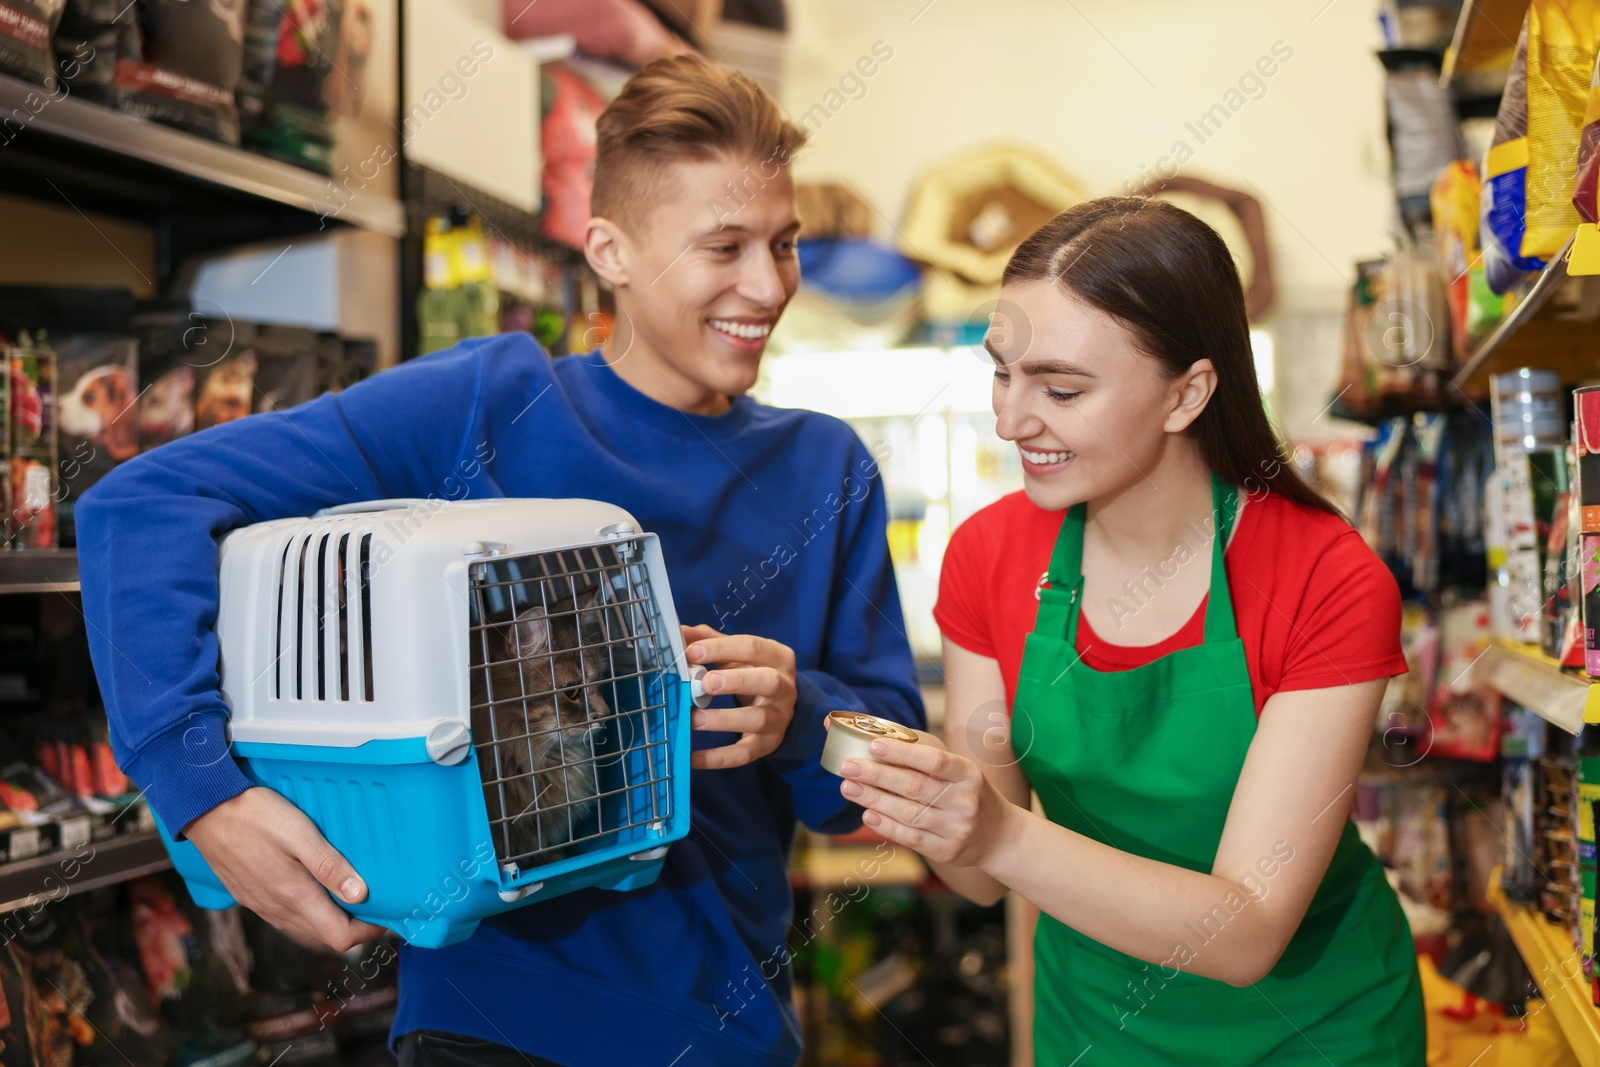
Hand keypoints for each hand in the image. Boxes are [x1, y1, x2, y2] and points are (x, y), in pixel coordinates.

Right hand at [184, 787, 385, 950]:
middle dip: (353, 926)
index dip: (367, 932)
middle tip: (375, 904)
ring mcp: (261, 906)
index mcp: (294, 897)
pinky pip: (286, 917)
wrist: (205, 811)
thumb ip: (330, 866)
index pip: (339, 937)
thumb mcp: (300, 834)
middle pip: (324, 936)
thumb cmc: (255, 817)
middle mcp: (277, 909)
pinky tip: (315, 890)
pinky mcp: (251, 897)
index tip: (386, 916)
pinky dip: (309, 912)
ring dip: (330, 920)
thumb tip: (361, 895)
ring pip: (305, 928)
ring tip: (350, 896)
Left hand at [681, 624, 796, 769]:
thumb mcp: (737, 654)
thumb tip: (679, 631)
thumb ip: (710, 641)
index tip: (692, 651)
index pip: (753, 647)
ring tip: (694, 718)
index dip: (722, 649)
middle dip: (736, 681)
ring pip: (757, 719)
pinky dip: (719, 758)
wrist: (780, 706)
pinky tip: (694, 758)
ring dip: (724, 720)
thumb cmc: (752, 672)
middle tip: (705, 683)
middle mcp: (785, 688)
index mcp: (778, 658)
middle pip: (767, 681)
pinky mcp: (768, 744)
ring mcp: (779, 718)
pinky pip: (745, 753)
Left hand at [837, 734, 1016, 868]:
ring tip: (848, 787)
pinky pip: (910, 838)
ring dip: (873, 799)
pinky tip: (867, 814)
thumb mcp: (959, 770)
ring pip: (908, 813)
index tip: (874, 745)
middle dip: (877, 775)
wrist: (998, 836)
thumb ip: (924, 755)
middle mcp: (965, 802)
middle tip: (848, 765)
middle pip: (915, 787)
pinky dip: (886, 826)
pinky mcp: (946, 851)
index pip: (934, 761)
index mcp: (968, 774)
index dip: (903, 754)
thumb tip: (879, 737)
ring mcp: (956, 829)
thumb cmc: (968, 793)